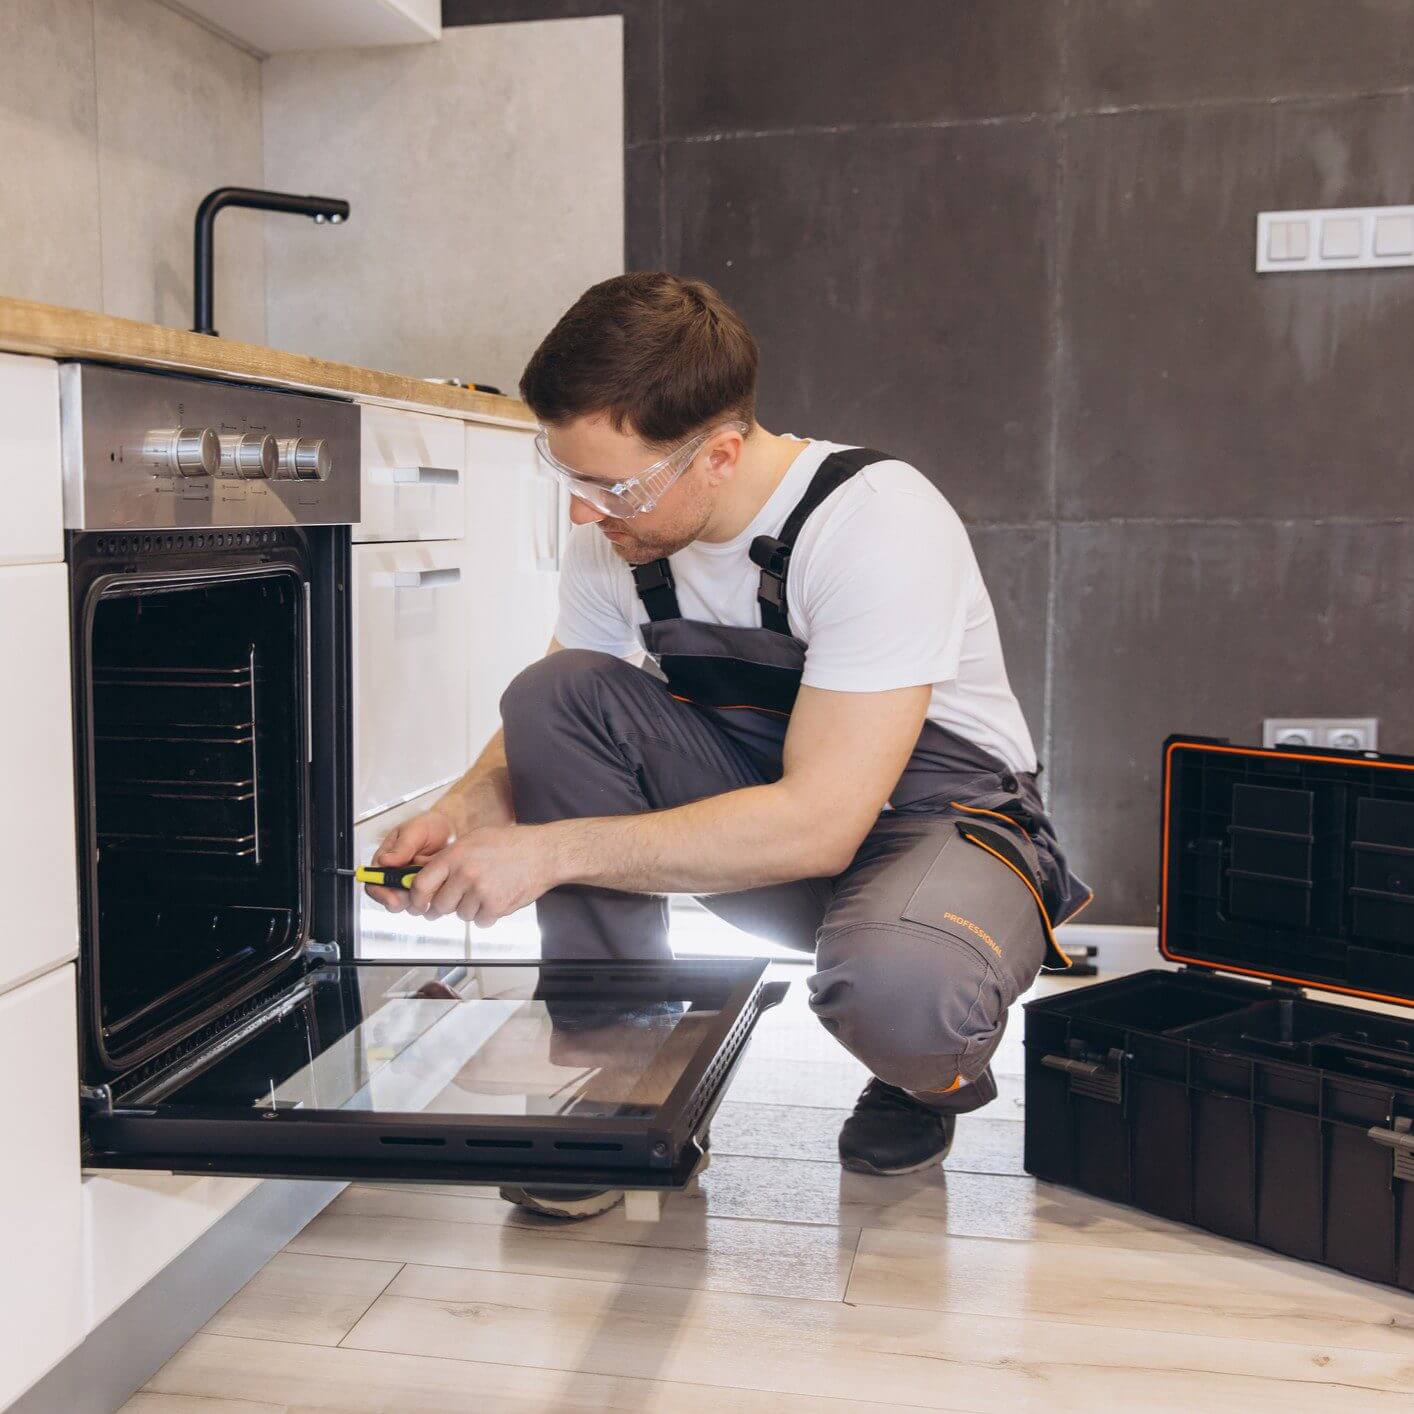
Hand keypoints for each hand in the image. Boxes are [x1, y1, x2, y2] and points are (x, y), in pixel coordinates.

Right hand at [366, 808, 455, 912]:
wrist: (453, 829)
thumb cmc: (429, 827)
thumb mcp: (414, 831)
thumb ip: (401, 848)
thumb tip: (384, 860)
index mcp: (385, 863)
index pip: (374, 885)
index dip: (381, 894)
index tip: (392, 897)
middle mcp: (396, 878)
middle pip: (391, 901)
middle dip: (403, 899)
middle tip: (417, 891)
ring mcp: (413, 887)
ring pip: (411, 904)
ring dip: (422, 895)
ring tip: (433, 875)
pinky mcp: (429, 892)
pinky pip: (429, 902)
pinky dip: (436, 894)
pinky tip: (442, 880)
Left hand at [404, 824, 559, 926]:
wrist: (542, 853)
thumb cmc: (510, 844)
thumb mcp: (473, 840)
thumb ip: (449, 858)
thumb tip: (427, 875)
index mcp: (455, 856)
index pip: (421, 885)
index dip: (417, 898)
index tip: (419, 904)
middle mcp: (465, 874)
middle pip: (440, 905)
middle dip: (445, 906)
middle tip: (455, 900)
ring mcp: (480, 892)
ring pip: (461, 915)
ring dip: (470, 909)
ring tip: (485, 892)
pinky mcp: (496, 907)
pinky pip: (480, 921)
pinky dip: (487, 915)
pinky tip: (496, 898)